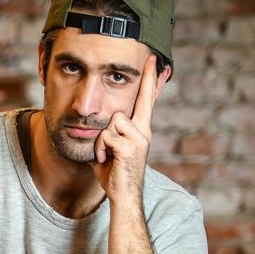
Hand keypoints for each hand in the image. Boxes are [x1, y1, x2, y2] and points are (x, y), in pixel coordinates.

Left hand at [93, 52, 159, 203]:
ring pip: (113, 120)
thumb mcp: (109, 152)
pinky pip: (106, 136)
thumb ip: (107, 137)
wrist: (123, 196)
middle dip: (147, 78)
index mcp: (140, 131)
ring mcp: (140, 139)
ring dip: (101, 138)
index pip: (146, 103)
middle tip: (151, 57)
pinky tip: (104, 160)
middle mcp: (144, 132)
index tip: (157, 64)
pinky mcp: (130, 147)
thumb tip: (97, 130)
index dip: (151, 83)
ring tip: (105, 154)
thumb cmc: (114, 176)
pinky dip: (99, 149)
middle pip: (140, 100)